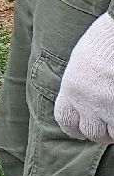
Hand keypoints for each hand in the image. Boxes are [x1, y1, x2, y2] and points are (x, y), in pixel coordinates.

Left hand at [57, 13, 113, 142]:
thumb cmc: (104, 41)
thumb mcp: (81, 63)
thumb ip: (79, 87)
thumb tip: (84, 106)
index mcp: (71, 89)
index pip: (66, 121)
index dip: (75, 128)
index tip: (83, 129)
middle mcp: (89, 102)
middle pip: (92, 132)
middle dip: (101, 130)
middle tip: (108, 121)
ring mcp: (110, 106)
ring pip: (113, 133)